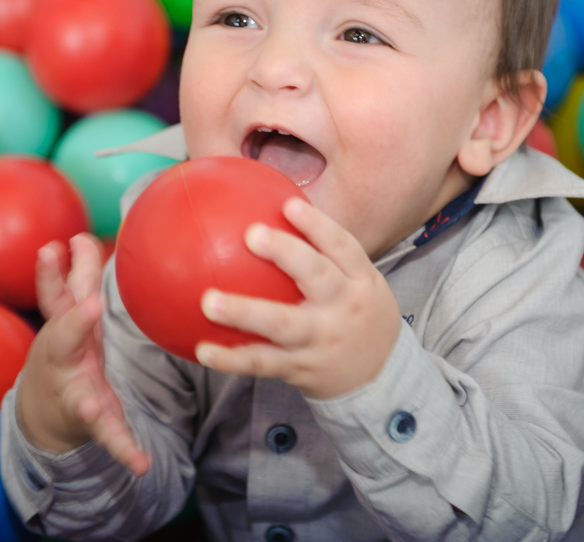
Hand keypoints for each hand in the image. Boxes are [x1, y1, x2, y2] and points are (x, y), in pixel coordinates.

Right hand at [16, 235, 148, 475]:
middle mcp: (63, 360)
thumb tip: (80, 235)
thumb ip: (76, 277)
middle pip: (64, 340)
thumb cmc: (64, 349)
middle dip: (74, 321)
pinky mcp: (93, 421)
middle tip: (89, 305)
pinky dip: (124, 450)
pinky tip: (142, 465)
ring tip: (90, 405)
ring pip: (79, 396)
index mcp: (61, 329)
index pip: (55, 295)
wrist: (44, 408)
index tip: (55, 246)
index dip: (51, 273)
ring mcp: (74, 392)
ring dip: (85, 399)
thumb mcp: (67, 315)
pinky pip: (109, 436)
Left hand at [195, 197, 401, 399]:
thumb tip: (269, 210)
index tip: (289, 205)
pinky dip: (232, 359)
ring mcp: (320, 341)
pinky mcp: (300, 369)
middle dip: (286, 254)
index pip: (343, 247)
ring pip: (282, 324)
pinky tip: (203, 350)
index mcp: (360, 281)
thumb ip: (323, 253)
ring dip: (244, 312)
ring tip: (209, 301)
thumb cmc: (357, 315)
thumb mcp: (358, 282)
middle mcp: (343, 308)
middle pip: (317, 277)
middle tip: (251, 234)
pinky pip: (262, 363)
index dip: (318, 225)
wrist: (380, 378)